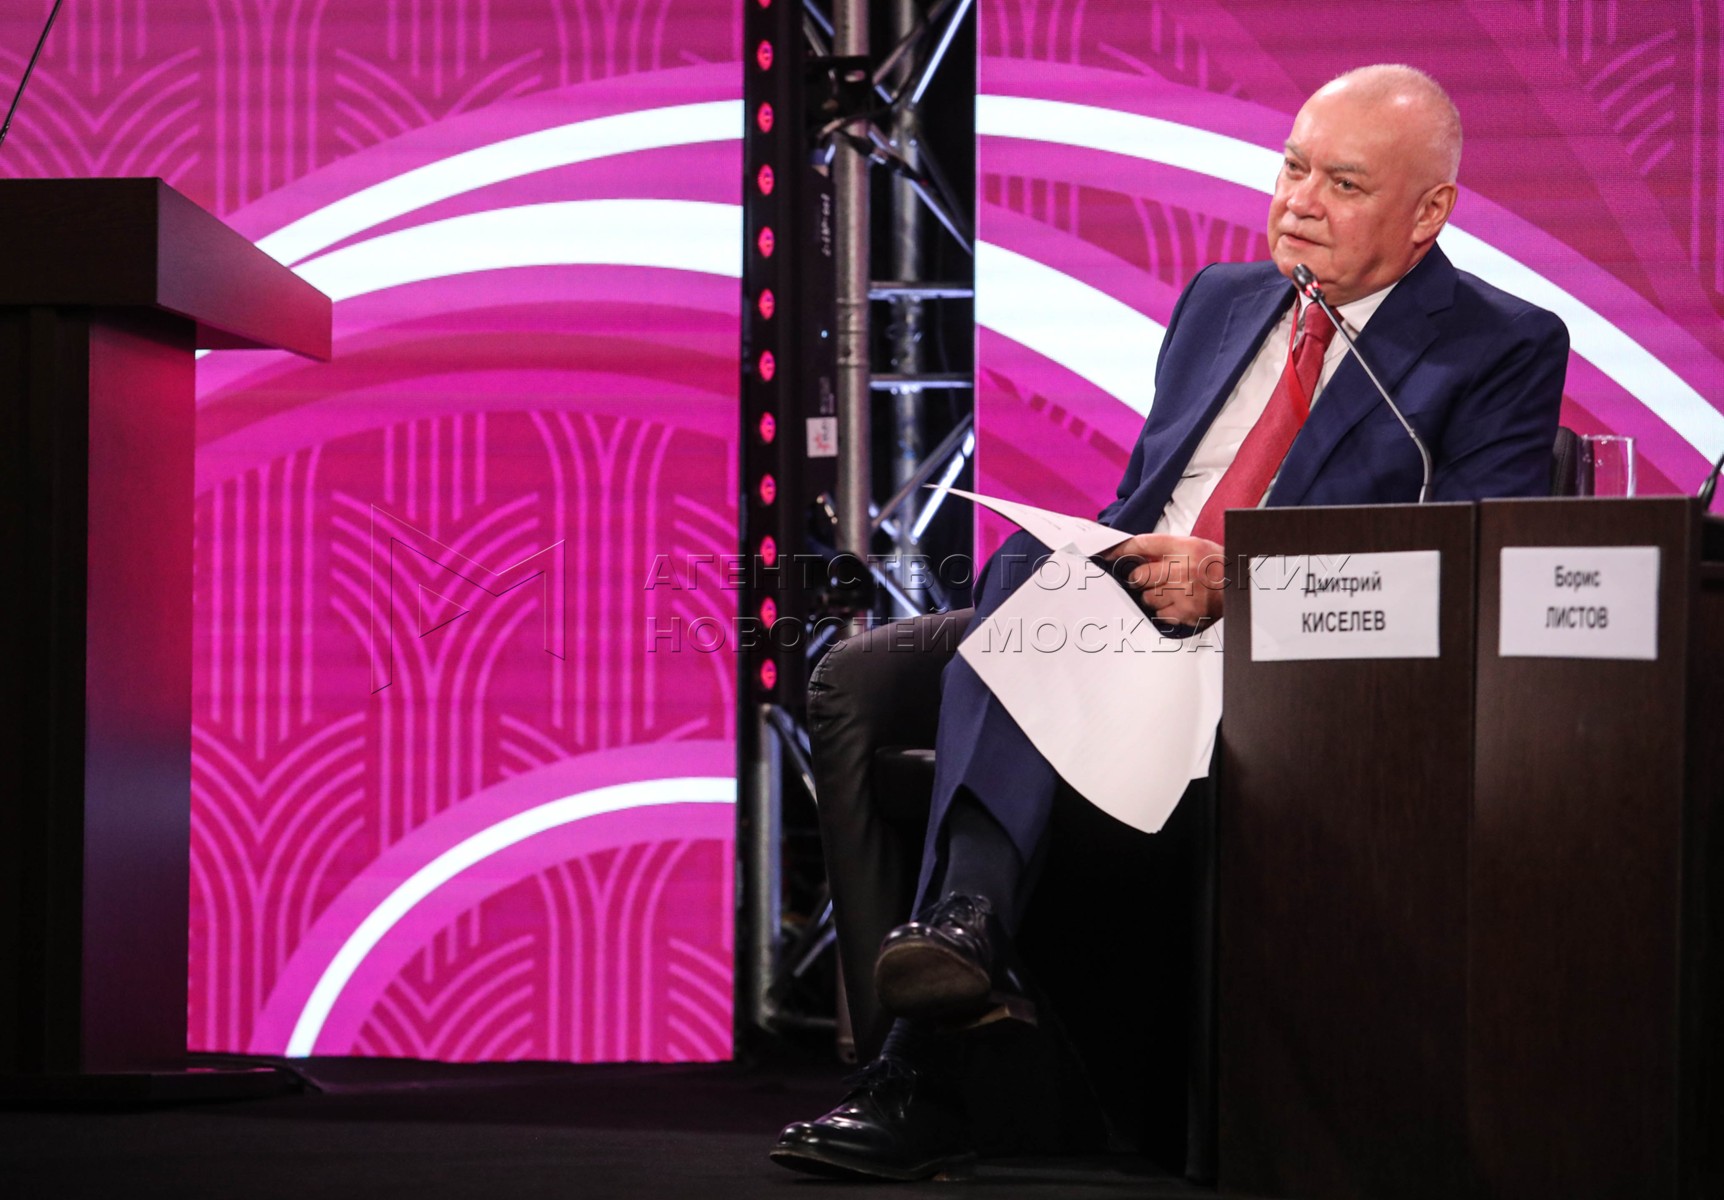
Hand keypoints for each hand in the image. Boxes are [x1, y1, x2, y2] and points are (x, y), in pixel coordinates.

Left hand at [1100, 533, 1227, 625]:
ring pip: (1147, 597)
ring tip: (1170, 592)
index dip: (1122, 549)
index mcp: (1186, 547)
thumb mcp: (1196, 547)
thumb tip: (1136, 554)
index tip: (1109, 554)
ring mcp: (1185, 593)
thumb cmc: (1217, 566)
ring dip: (1152, 597)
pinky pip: (1159, 614)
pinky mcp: (1186, 613)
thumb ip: (1168, 550)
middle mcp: (1184, 569)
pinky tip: (1177, 604)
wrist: (1243, 588)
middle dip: (1140, 579)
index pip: (1143, 544)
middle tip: (1149, 580)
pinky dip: (1164, 612)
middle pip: (1139, 575)